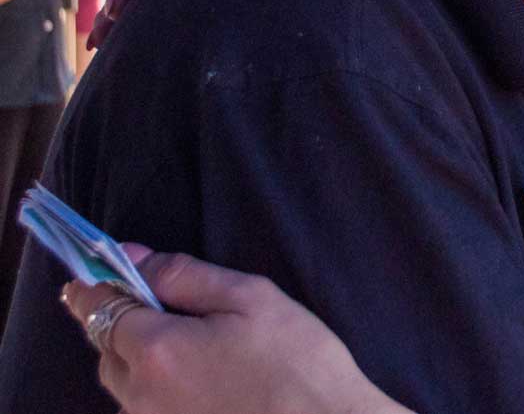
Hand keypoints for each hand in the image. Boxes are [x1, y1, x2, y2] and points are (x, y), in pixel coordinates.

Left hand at [62, 249, 404, 413]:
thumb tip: (132, 258)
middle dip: (123, 321)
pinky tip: (203, 378)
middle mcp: (140, 397)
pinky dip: (158, 387)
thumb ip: (185, 275)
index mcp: (158, 350)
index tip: (93, 269)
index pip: (101, 308)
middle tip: (163, 303)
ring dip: (140, 357)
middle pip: (107, 349)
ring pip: (124, 383)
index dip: (96, 285)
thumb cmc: (297, 360)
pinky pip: (145, 408)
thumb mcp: (250, 297)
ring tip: (194, 344)